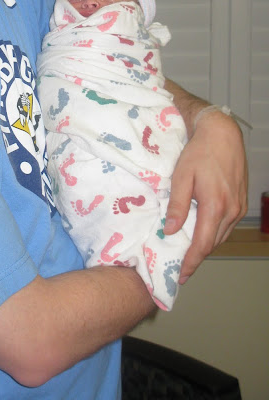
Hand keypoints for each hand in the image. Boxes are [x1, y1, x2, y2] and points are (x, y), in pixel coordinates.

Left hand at [164, 110, 247, 281]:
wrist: (222, 134)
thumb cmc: (198, 153)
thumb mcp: (181, 177)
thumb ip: (177, 206)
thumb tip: (169, 231)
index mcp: (215, 206)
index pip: (202, 244)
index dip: (191, 262)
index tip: (181, 275)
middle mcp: (231, 210)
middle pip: (213, 243)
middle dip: (197, 257)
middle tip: (181, 267)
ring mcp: (238, 207)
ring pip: (221, 235)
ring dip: (206, 245)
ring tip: (189, 252)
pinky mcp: (241, 201)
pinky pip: (228, 225)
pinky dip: (215, 233)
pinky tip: (203, 232)